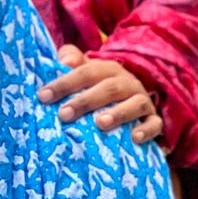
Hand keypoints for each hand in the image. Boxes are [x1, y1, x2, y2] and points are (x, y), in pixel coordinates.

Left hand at [37, 44, 162, 143]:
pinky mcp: (153, 120)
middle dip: (86, 100)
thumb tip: (64, 60)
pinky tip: (135, 138)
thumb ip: (72, 61)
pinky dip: (146, 130)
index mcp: (108, 69)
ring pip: (134, 104)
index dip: (64, 83)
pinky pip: (154, 124)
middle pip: (109, 88)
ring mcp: (142, 101)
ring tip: (99, 123)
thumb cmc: (99, 89)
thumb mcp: (86, 73)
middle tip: (64, 114)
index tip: (43, 96)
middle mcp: (127, 82)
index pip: (86, 71)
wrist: (133, 101)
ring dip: (118, 113)